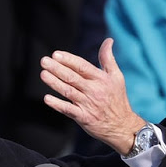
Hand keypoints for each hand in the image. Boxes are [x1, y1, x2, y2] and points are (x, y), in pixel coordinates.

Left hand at [40, 37, 144, 154]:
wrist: (122, 126)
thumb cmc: (117, 99)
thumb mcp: (117, 77)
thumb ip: (108, 58)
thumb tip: (108, 40)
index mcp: (101, 79)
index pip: (82, 66)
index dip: (69, 60)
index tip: (56, 54)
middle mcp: (94, 91)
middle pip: (73, 77)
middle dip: (57, 68)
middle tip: (44, 61)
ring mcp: (88, 105)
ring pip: (68, 91)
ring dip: (55, 83)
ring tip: (43, 74)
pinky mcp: (84, 118)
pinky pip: (68, 110)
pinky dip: (58, 104)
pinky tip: (47, 98)